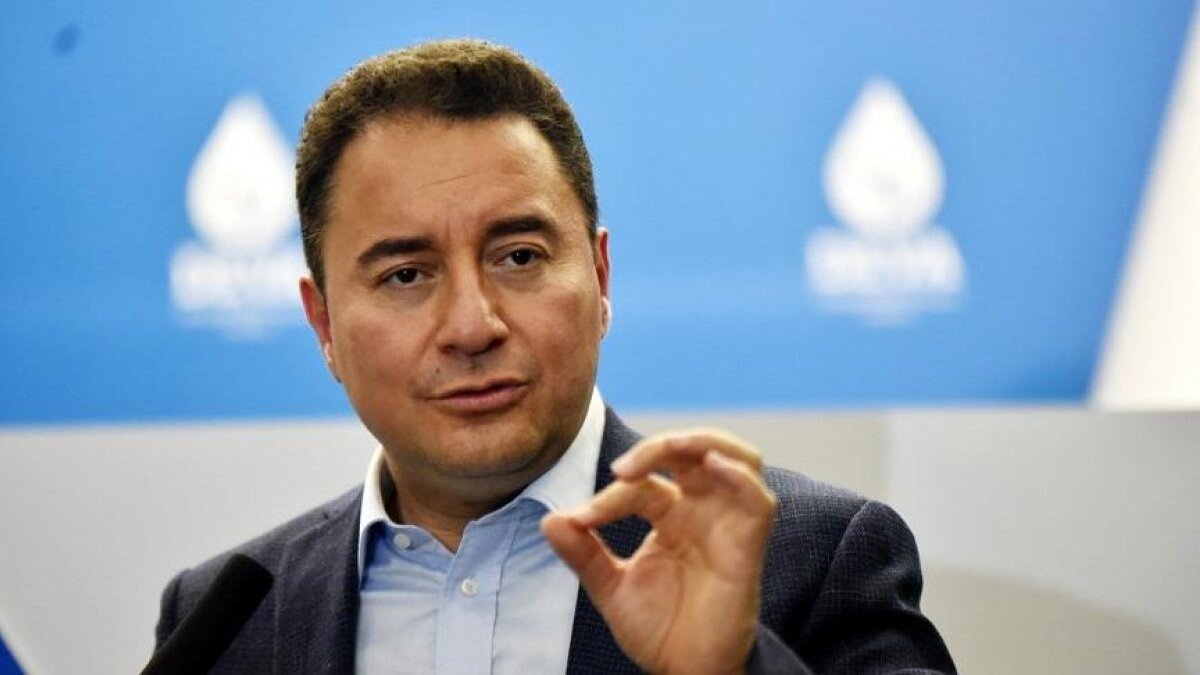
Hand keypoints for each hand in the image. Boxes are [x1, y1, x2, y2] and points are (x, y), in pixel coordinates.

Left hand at [541, 429, 777, 674]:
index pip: (643, 484)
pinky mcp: (747, 548)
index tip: (579, 522)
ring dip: (704, 443)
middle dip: (660, 445)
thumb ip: (584, 554)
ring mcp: (728, 526)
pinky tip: (713, 465)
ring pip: (737, 458)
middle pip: (695, 451)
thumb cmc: (659, 631)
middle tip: (621, 469)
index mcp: (671, 515)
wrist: (686, 673)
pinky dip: (740, 475)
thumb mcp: (611, 588)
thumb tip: (549, 519)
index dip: (610, 497)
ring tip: (672, 445)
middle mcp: (703, 512)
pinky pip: (757, 501)